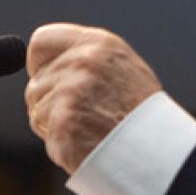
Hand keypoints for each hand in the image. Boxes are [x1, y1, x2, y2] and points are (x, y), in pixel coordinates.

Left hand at [24, 23, 161, 173]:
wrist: (160, 152)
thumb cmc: (141, 116)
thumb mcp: (122, 70)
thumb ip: (86, 61)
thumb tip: (42, 67)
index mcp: (98, 44)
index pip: (41, 41)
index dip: (40, 64)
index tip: (49, 80)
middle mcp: (82, 62)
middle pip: (35, 83)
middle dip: (49, 104)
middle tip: (83, 118)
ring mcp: (71, 92)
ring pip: (36, 110)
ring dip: (54, 126)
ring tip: (89, 131)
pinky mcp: (63, 122)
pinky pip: (46, 136)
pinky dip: (61, 146)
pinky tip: (87, 145)